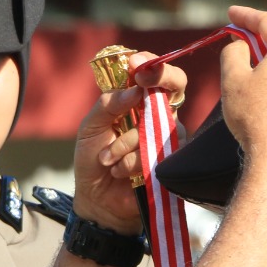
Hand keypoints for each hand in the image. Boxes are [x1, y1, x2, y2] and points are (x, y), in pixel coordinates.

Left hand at [71, 51, 187, 234]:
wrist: (98, 202)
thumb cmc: (93, 162)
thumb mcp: (90, 128)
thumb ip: (108, 105)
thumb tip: (134, 90)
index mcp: (137, 103)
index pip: (153, 74)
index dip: (151, 64)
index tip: (137, 64)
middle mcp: (157, 116)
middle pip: (175, 86)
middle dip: (162, 79)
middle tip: (141, 84)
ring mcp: (167, 138)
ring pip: (157, 125)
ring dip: (125, 143)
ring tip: (107, 160)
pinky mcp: (172, 162)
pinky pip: (156, 153)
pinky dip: (131, 162)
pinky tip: (119, 172)